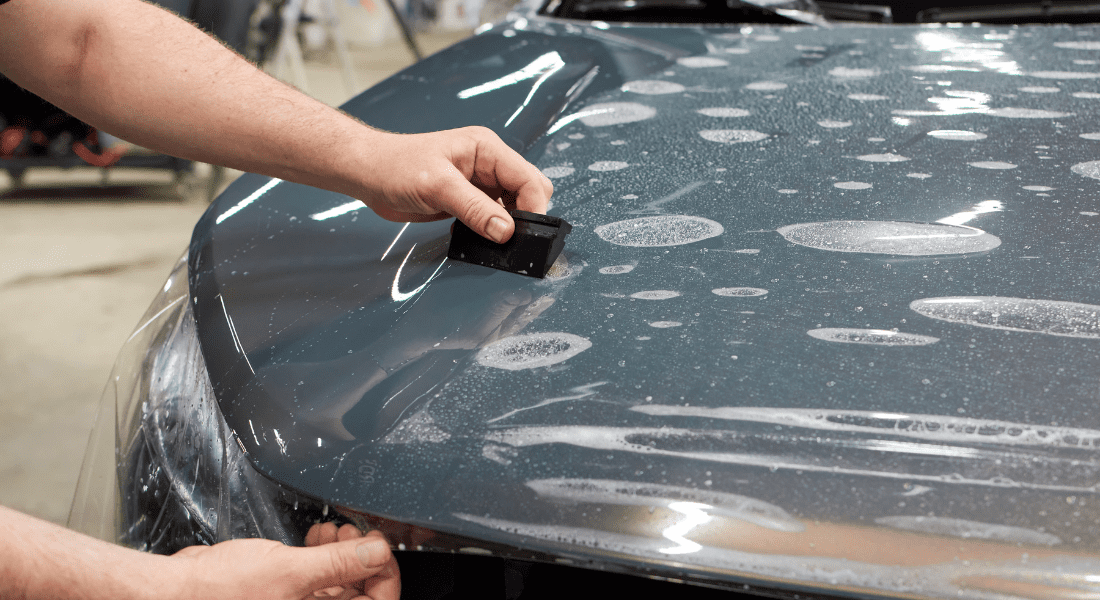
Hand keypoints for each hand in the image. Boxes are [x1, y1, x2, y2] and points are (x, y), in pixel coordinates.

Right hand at [168, 525, 398, 599]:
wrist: (175, 593)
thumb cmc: (219, 594)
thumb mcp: (289, 572)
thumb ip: (337, 563)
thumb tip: (378, 553)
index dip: (384, 575)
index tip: (379, 548)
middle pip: (359, 593)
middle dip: (362, 559)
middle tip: (355, 534)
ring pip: (338, 584)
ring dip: (342, 554)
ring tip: (333, 532)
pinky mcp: (281, 595)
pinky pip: (315, 579)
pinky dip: (321, 557)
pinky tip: (315, 537)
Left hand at [360, 126, 552, 242]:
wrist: (367, 173)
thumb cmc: (395, 166)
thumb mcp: (437, 186)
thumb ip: (475, 208)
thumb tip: (506, 231)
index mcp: (487, 149)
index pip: (528, 178)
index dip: (533, 207)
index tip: (526, 234)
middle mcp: (488, 164)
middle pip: (528, 191)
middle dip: (526, 216)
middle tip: (512, 240)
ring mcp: (479, 183)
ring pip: (513, 207)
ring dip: (508, 226)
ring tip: (494, 242)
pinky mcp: (468, 200)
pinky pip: (492, 217)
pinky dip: (491, 230)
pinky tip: (477, 238)